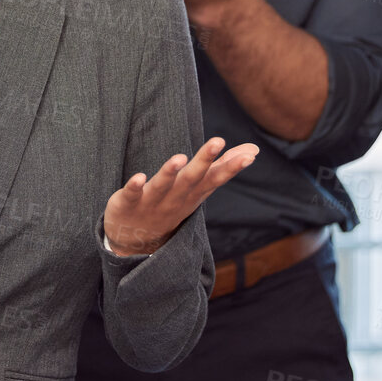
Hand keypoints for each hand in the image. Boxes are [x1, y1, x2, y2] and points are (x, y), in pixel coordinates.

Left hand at [104, 137, 258, 256]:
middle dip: (204, 160)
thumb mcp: (199, 189)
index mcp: (193, 193)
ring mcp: (152, 202)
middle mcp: (175, 198)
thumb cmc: (172, 205)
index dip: (231, 167)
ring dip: (171, 172)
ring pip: (163, 186)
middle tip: (217, 141)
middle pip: (191, 178)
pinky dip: (135, 186)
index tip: (249, 155)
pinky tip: (139, 177)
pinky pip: (132, 194)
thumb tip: (253, 150)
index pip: (214, 179)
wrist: (134, 239)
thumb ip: (222, 168)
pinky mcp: (128, 203)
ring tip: (180, 157)